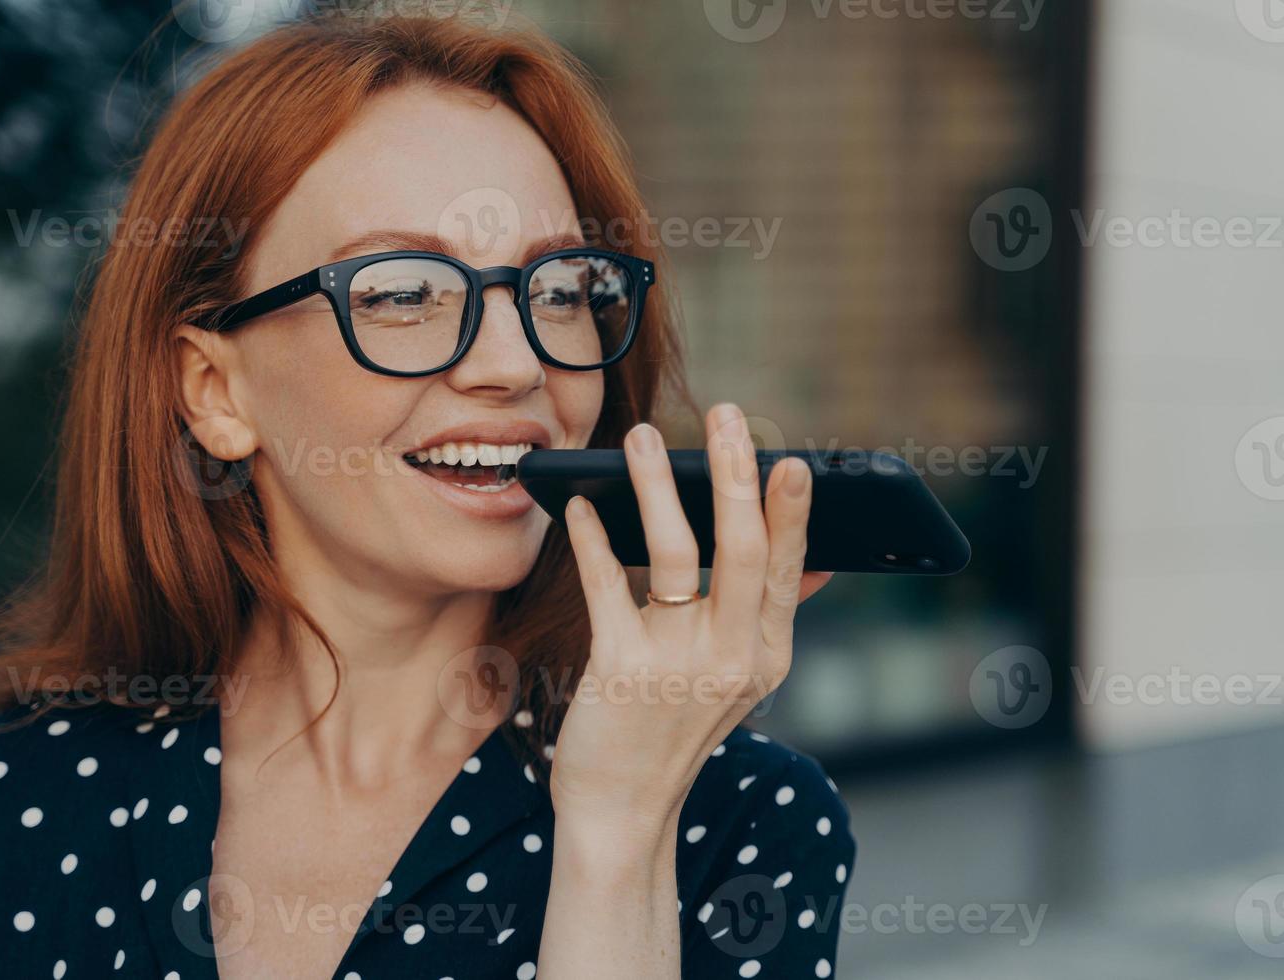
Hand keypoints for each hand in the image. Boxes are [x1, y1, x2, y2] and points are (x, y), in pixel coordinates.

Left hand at [547, 403, 831, 846]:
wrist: (624, 808)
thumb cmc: (675, 729)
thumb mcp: (739, 680)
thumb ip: (770, 618)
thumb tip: (821, 563)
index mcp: (766, 653)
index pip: (788, 569)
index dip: (792, 512)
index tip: (793, 460)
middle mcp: (732, 656)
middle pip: (743, 549)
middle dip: (736, 474)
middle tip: (727, 414)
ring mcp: (678, 664)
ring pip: (676, 554)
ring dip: (659, 488)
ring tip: (644, 438)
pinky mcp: (621, 670)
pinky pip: (607, 586)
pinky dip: (593, 539)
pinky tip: (580, 506)